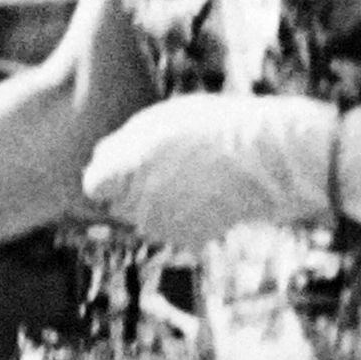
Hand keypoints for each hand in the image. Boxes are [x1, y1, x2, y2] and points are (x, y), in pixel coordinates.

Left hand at [78, 93, 341, 246]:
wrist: (266, 158)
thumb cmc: (215, 128)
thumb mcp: (163, 120)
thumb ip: (124, 143)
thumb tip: (100, 163)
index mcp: (127, 165)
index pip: (94, 185)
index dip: (109, 176)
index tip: (126, 168)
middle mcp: (138, 200)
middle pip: (119, 204)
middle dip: (134, 190)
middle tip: (170, 168)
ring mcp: (162, 225)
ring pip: (146, 220)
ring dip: (159, 206)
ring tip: (194, 179)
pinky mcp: (186, 239)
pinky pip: (174, 231)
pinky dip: (185, 219)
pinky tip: (208, 197)